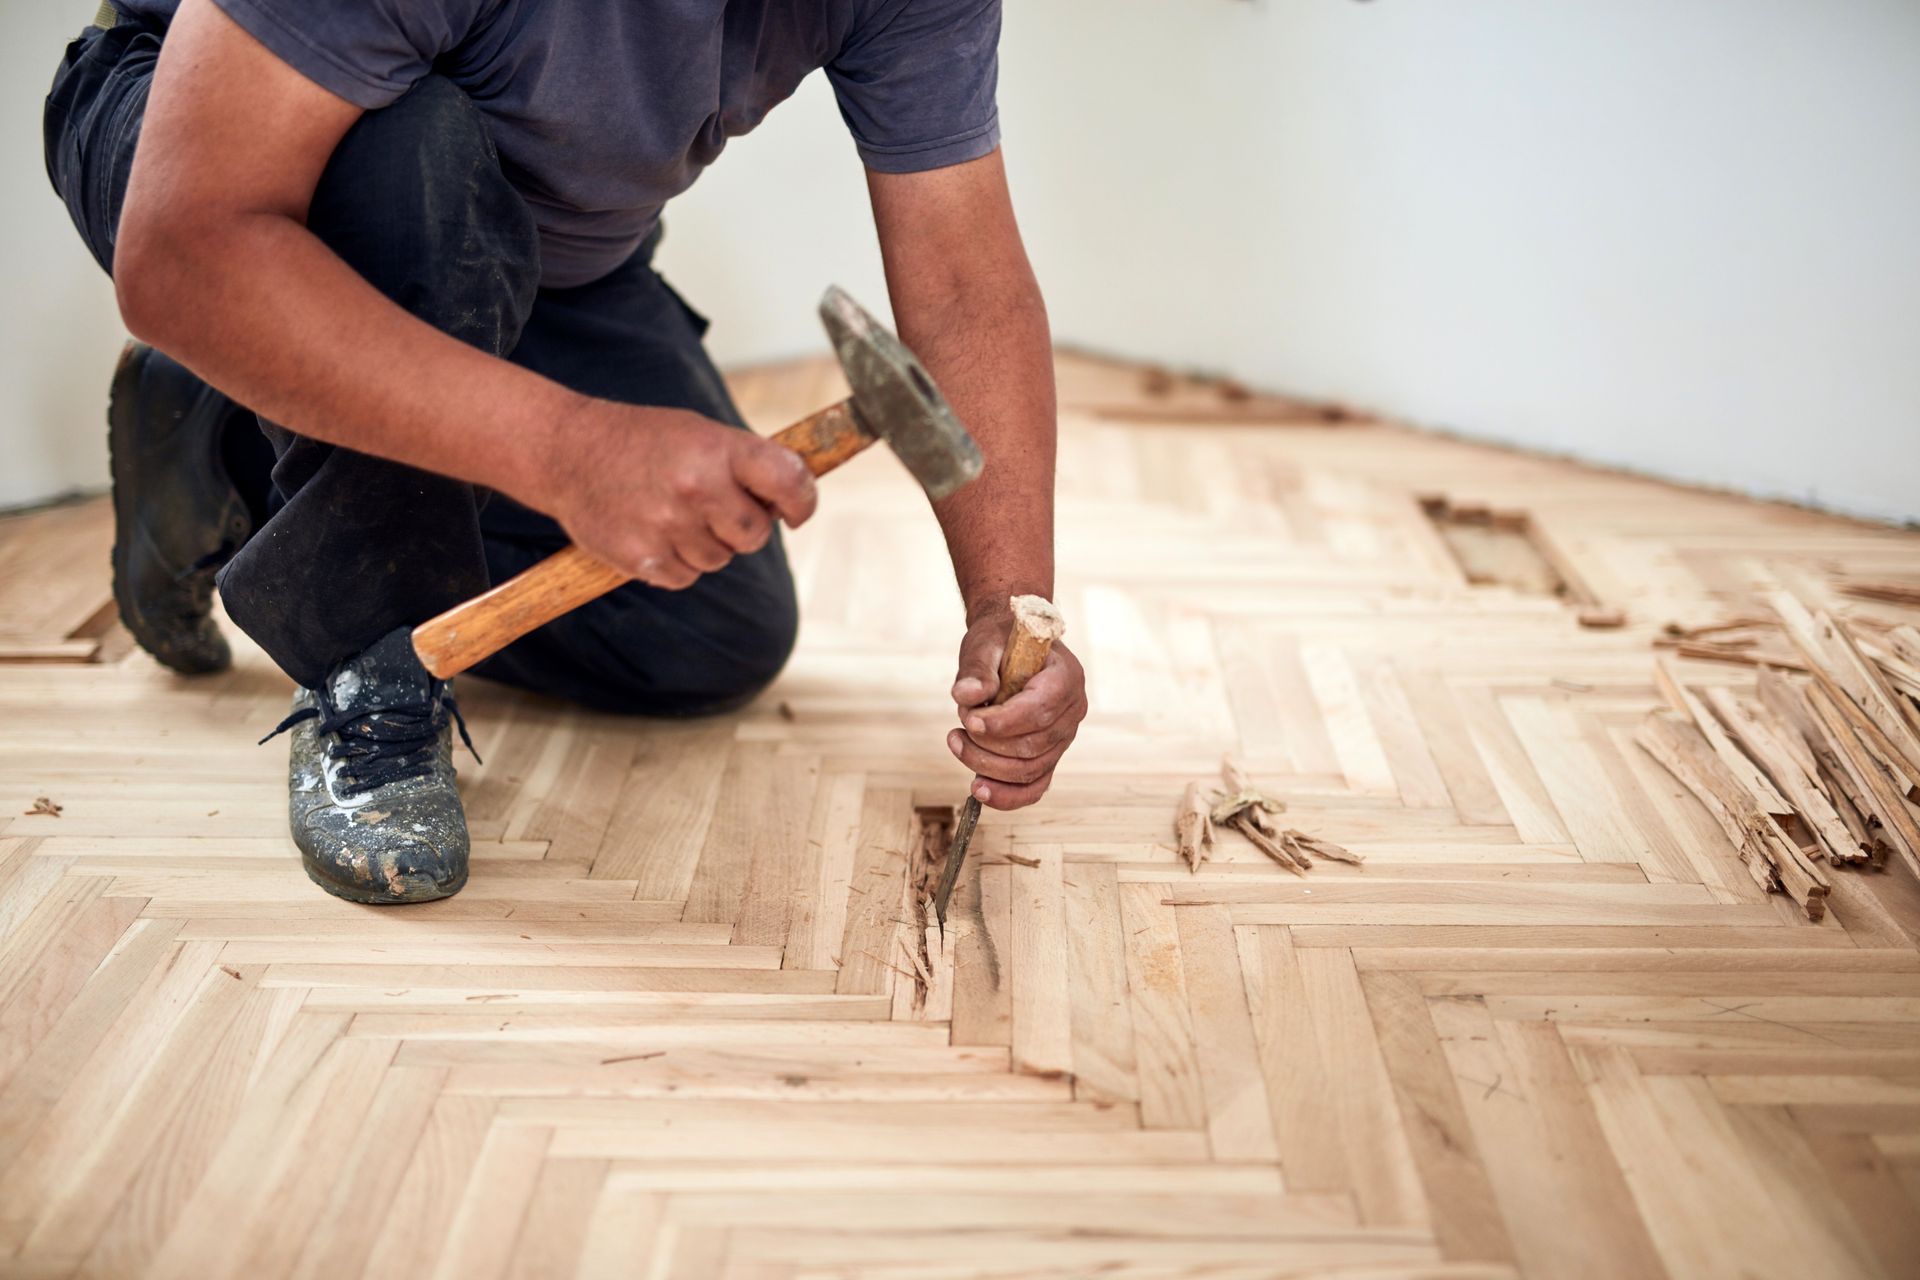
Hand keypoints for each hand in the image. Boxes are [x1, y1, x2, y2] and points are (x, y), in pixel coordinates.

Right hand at [542, 399, 816, 588]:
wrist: (569, 452)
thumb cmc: (645, 442)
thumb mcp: (700, 433)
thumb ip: (745, 464)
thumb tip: (790, 504)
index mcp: (717, 449)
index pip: (788, 480)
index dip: (802, 501)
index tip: (797, 512)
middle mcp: (696, 487)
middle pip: (755, 535)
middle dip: (743, 527)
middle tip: (714, 507)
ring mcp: (667, 525)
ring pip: (719, 559)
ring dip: (705, 544)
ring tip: (672, 512)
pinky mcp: (642, 557)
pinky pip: (685, 578)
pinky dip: (676, 563)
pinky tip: (654, 532)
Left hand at [946, 608, 1085, 809]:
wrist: (1012, 647)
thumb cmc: (1001, 642)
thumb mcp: (985, 642)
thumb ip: (976, 667)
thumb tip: (966, 695)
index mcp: (1066, 677)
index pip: (1041, 710)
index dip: (1004, 722)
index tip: (970, 721)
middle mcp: (1072, 711)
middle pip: (1033, 745)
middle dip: (988, 745)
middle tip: (957, 727)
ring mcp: (1063, 738)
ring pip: (1030, 770)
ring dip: (986, 765)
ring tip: (956, 742)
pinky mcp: (1049, 756)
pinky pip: (1034, 787)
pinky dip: (1007, 796)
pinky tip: (979, 790)